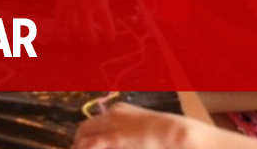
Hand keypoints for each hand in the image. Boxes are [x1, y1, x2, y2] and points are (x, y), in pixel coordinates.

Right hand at [54, 0, 113, 44]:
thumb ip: (101, 6)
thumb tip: (101, 20)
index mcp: (99, 2)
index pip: (106, 24)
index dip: (108, 34)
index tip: (109, 39)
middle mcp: (85, 6)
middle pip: (87, 31)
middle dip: (91, 39)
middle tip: (93, 41)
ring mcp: (71, 5)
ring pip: (72, 27)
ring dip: (77, 32)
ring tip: (81, 32)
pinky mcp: (61, 2)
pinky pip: (61, 19)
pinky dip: (65, 23)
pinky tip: (69, 22)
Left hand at [74, 103, 189, 148]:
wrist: (177, 134)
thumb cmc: (170, 134)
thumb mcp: (147, 130)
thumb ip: (132, 136)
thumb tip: (127, 143)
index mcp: (120, 111)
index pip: (96, 122)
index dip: (89, 135)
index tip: (85, 145)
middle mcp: (112, 114)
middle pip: (85, 127)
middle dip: (80, 141)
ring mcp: (112, 125)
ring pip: (83, 134)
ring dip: (80, 145)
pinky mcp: (114, 138)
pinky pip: (90, 143)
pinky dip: (84, 148)